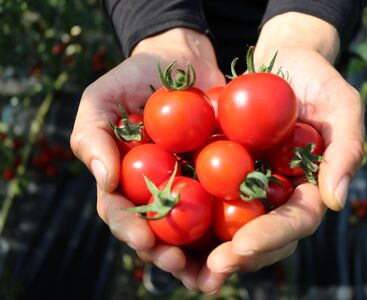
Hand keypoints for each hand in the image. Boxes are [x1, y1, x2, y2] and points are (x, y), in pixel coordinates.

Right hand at [70, 28, 224, 289]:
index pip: (123, 214)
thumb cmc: (135, 78)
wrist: (182, 59)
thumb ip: (92, 136)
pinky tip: (248, 240)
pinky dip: (237, 225)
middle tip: (180, 266)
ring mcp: (191, 188)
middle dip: (168, 255)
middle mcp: (157, 193)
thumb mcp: (102, 99)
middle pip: (160, 234)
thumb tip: (104, 181)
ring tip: (215, 274)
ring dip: (203, 257)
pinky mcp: (222, 178)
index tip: (145, 238)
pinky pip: (229, 204)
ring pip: (195, 231)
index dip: (131, 229)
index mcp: (125, 183)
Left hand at [196, 13, 364, 292]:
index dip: (270, 238)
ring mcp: (250, 186)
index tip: (240, 247)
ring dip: (207, 248)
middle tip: (209, 266)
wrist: (282, 60)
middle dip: (238, 255)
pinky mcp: (223, 172)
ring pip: (232, 227)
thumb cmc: (318, 80)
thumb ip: (346, 150)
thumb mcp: (342, 106)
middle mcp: (278, 196)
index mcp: (308, 189)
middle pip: (263, 237)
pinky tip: (162, 223)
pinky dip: (188, 212)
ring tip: (180, 262)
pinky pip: (206, 196)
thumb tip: (336, 201)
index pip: (295, 223)